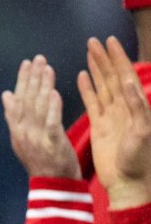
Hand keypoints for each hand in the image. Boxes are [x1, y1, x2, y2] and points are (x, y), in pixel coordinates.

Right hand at [3, 55, 80, 180]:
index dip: (22, 80)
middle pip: (26, 100)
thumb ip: (15, 116)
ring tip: (47, 68)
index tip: (26, 63)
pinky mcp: (51, 143)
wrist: (53, 185)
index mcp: (16, 130)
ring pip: (38, 108)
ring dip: (42, 86)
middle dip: (32, 78)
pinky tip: (54, 93)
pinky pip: (51, 122)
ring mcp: (36, 138)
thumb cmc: (42, 161)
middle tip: (38, 59)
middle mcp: (23, 133)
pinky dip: (52, 107)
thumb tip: (6, 94)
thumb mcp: (23, 138)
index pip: (18, 100)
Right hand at [80, 35, 150, 209]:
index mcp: (134, 106)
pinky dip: (87, 89)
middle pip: (112, 76)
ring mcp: (111, 116)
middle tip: (94, 41)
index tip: (109, 41)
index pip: (124, 75)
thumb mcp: (142, 131)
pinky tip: (82, 77)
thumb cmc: (139, 159)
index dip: (117, 58)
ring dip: (95, 69)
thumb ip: (137, 107)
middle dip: (104, 58)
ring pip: (102, 86)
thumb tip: (127, 83)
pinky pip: (93, 103)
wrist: (128, 182)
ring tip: (88, 52)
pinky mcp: (100, 126)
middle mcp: (123, 107)